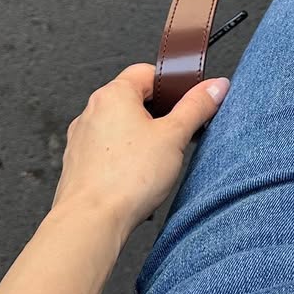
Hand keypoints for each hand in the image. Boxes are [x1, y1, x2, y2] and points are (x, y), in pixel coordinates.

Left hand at [51, 64, 229, 242]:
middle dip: (160, 115)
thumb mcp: (175, 136)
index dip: (174, 85)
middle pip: (135, 100)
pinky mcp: (78, 163)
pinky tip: (138, 176)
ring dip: (142, 137)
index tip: (191, 99)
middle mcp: (92, 111)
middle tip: (179, 134)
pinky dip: (125, 157)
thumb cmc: (125, 179)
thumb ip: (197, 106)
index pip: (148, 72)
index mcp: (113, 94)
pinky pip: (108, 150)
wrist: (91, 221)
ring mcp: (82, 138)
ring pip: (121, 126)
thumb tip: (214, 87)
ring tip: (158, 160)